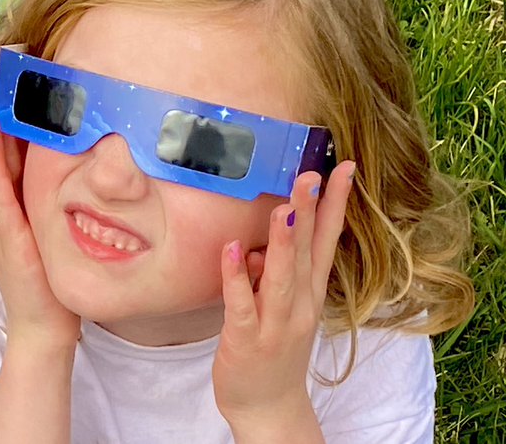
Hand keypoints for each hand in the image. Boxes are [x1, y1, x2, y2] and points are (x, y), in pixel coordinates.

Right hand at [0, 84, 81, 351]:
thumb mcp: (51, 235)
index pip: (6, 155)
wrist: (43, 327)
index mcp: (11, 206)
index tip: (6, 90)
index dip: (3, 122)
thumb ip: (55, 208)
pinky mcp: (7, 234)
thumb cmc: (50, 284)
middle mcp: (0, 207)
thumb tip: (77, 179)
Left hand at [211, 161, 356, 441]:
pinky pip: (241, 304)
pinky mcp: (246, 339)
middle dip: (311, 211)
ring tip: (283, 209)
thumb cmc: (275, 347)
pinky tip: (232, 250)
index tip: (342, 168)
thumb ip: (280, 268)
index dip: (335, 204)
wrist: (269, 408)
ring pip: (280, 276)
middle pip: (307, 251)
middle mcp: (300, 304)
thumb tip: (267, 236)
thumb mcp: (286, 303)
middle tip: (312, 173)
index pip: (327, 239)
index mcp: (310, 291)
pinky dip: (236, 277)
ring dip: (282, 242)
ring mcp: (275, 323)